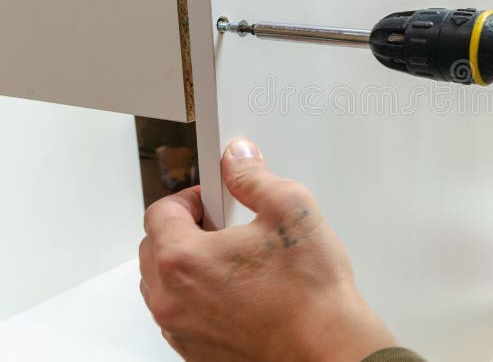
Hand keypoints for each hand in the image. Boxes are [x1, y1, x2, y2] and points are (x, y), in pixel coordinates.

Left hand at [139, 138, 396, 361]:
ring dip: (187, 265)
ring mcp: (182, 330)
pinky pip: (180, 314)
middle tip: (224, 225)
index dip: (190, 196)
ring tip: (234, 259)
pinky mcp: (196, 351)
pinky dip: (197, 297)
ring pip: (164, 284)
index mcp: (184, 259)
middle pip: (154, 248)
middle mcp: (173, 299)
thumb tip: (238, 161)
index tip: (212, 198)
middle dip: (185, 229)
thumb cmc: (311, 293)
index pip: (160, 211)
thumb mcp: (290, 209)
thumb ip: (254, 177)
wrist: (327, 347)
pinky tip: (238, 290)